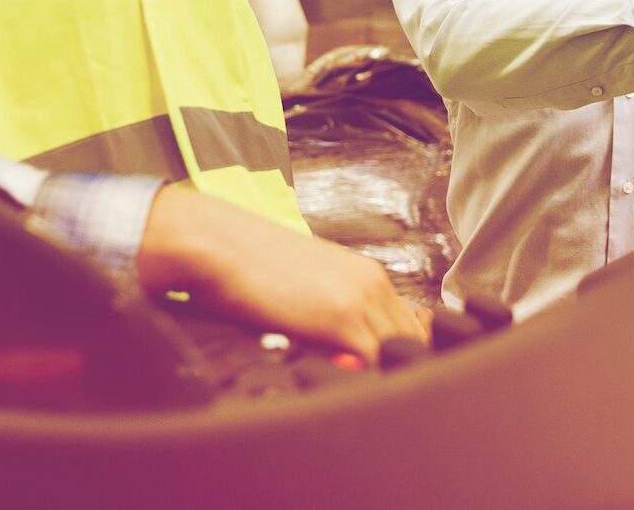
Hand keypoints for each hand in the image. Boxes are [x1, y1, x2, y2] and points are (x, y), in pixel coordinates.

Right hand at [135, 185, 429, 364]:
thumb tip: (348, 354)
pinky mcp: (342, 318)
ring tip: (354, 388)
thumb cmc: (250, 267)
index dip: (401, 352)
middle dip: (398, 367)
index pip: (408, 324)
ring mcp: (361, 299)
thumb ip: (334, 311)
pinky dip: (367, 380)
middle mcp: (372, 282)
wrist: (220, 244)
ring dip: (384, 374)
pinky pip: (375, 362)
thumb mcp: (305, 286)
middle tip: (370, 387)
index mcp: (366, 275)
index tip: (383, 372)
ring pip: (401, 352)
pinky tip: (342, 385)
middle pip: (413, 339)